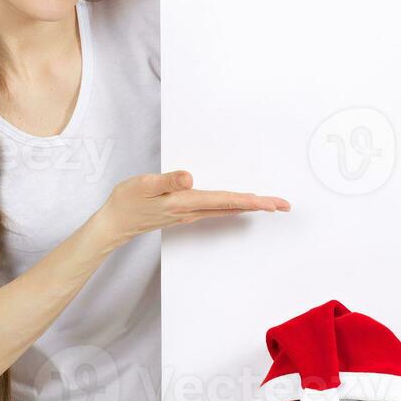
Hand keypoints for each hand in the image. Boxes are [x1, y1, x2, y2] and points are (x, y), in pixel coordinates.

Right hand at [99, 170, 290, 247]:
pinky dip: (234, 206)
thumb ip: (167, 180)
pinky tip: (240, 205)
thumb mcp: (143, 184)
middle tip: (285, 205)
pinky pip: (218, 209)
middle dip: (260, 205)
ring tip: (271, 204)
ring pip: (228, 209)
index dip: (251, 200)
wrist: (115, 223)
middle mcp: (193, 210)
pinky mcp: (186, 212)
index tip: (272, 203)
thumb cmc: (127, 201)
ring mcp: (191, 213)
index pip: (226, 200)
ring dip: (250, 206)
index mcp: (186, 202)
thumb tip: (190, 177)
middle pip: (233, 207)